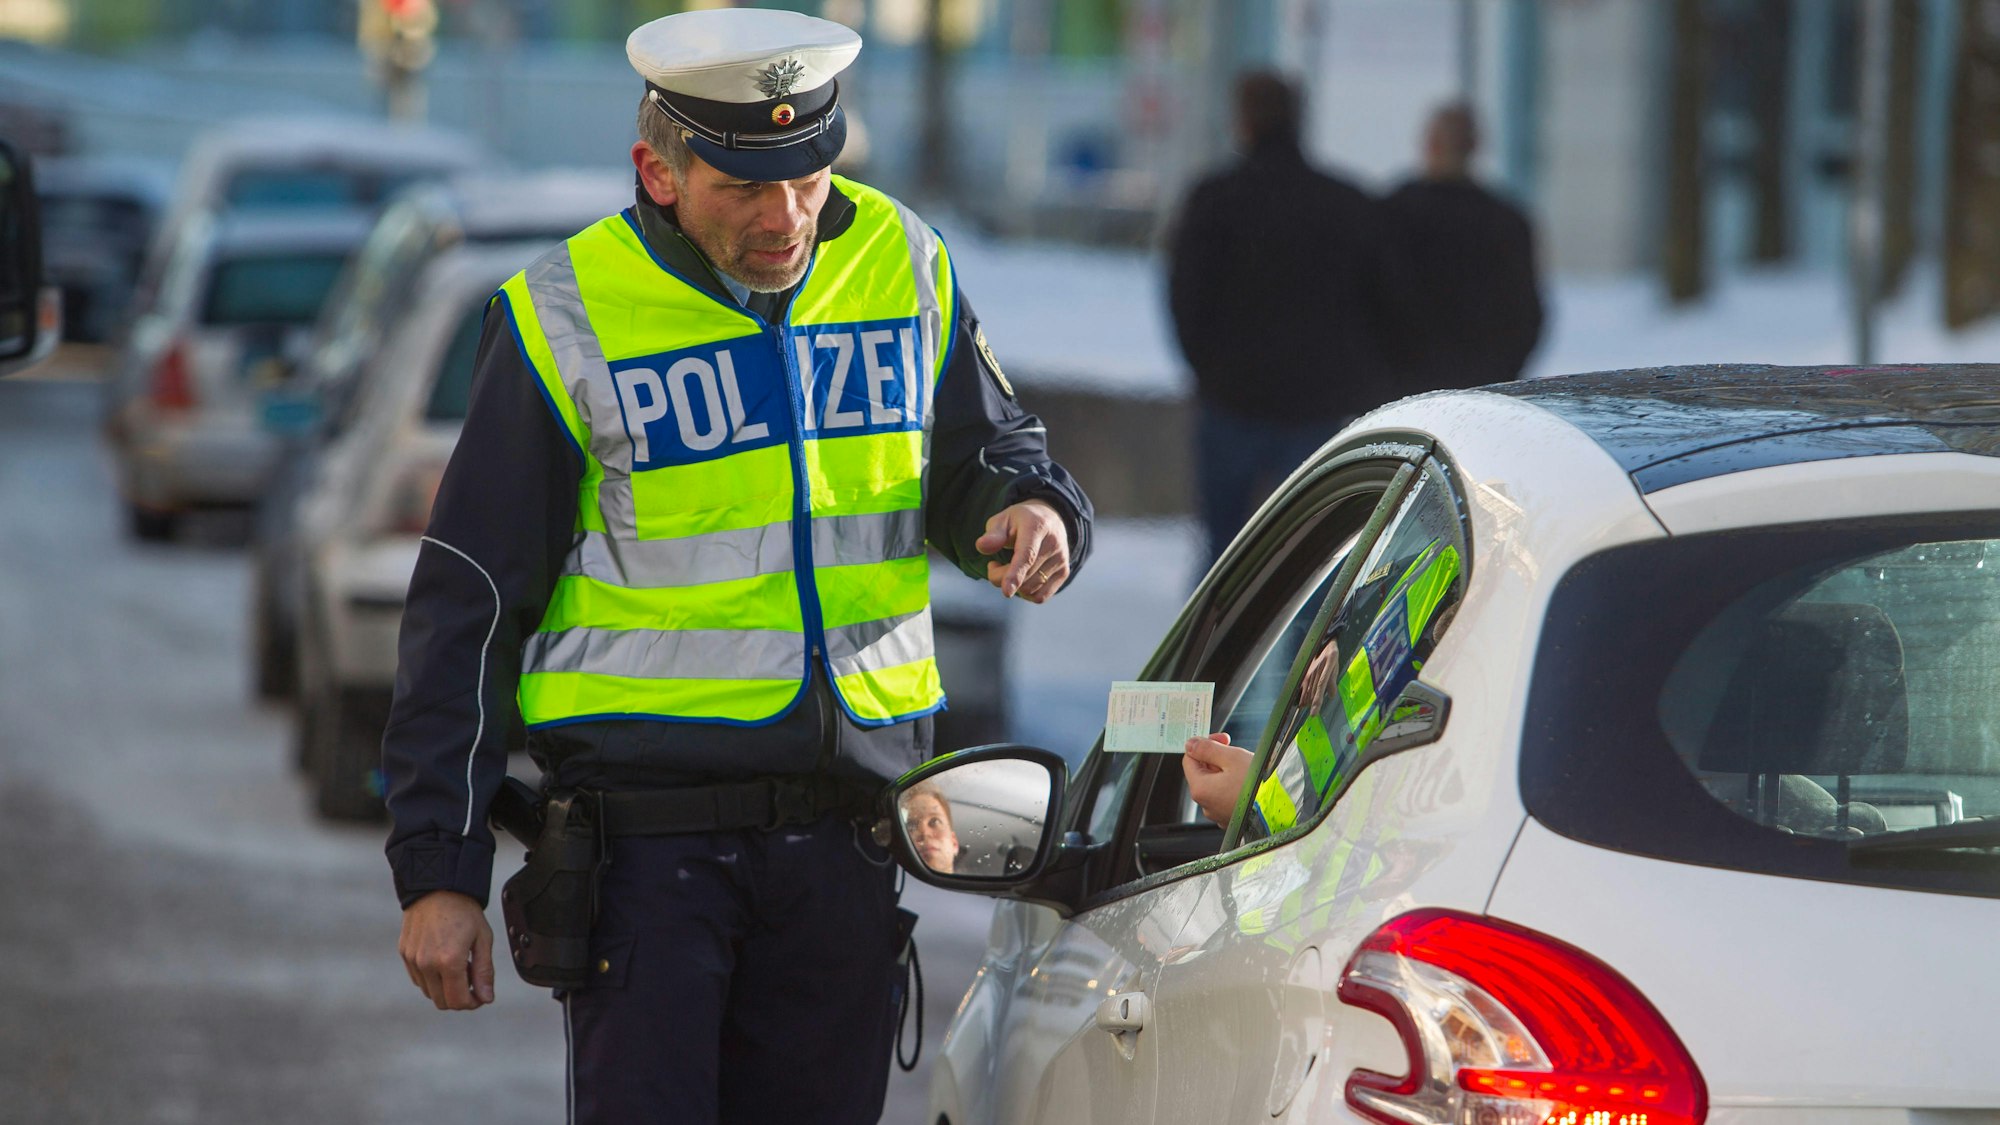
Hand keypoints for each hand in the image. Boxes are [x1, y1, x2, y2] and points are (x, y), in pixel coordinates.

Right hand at [399, 890, 494, 1010]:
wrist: (436, 887)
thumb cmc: (464, 911)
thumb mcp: (483, 939)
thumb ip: (484, 972)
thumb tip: (486, 998)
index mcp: (449, 961)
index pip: (458, 1001)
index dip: (472, 1003)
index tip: (480, 995)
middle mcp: (427, 964)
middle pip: (442, 1002)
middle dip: (459, 998)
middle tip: (471, 981)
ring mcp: (413, 960)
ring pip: (429, 992)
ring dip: (444, 988)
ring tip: (458, 967)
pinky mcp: (405, 954)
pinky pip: (418, 979)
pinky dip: (431, 978)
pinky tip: (443, 961)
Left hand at [975, 499, 1069, 602]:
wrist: (1049, 520)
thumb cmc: (1019, 522)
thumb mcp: (1002, 520)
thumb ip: (992, 534)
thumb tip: (982, 546)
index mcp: (1037, 526)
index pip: (1027, 555)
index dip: (1015, 574)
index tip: (1007, 591)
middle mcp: (1054, 543)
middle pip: (1024, 576)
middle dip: (1000, 577)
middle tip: (993, 565)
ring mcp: (1061, 559)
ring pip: (1030, 589)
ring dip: (1013, 586)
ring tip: (1008, 568)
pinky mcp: (1064, 572)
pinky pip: (1040, 596)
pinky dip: (1025, 593)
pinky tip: (1021, 578)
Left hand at [1183, 732, 1251, 825]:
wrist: (1283, 809)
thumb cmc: (1259, 785)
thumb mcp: (1231, 757)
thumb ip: (1207, 749)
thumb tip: (1191, 744)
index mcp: (1201, 789)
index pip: (1189, 760)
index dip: (1204, 745)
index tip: (1223, 739)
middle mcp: (1206, 806)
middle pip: (1203, 773)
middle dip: (1217, 758)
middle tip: (1236, 750)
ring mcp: (1219, 814)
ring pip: (1216, 785)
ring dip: (1227, 771)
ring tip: (1247, 767)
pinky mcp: (1233, 819)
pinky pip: (1227, 797)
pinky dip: (1235, 786)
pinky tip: (1249, 782)